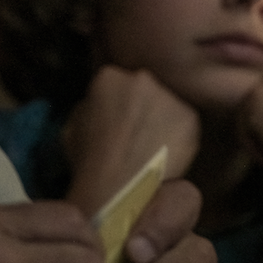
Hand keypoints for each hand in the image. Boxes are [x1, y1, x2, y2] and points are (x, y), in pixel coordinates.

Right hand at [63, 66, 199, 216]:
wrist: (118, 186)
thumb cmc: (88, 160)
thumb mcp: (73, 124)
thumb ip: (90, 107)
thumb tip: (100, 108)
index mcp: (109, 76)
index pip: (115, 81)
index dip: (115, 102)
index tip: (115, 118)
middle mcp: (142, 78)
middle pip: (144, 88)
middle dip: (140, 105)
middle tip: (134, 131)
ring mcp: (169, 96)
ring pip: (167, 104)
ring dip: (160, 119)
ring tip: (150, 146)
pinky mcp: (190, 117)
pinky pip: (183, 124)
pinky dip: (177, 136)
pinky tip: (164, 153)